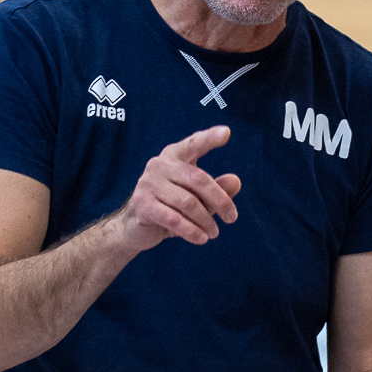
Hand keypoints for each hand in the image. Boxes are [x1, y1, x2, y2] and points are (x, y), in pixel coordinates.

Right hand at [116, 126, 241, 250]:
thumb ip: (215, 189)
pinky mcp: (143, 205)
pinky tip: (201, 238)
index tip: (227, 132)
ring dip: (206, 220)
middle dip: (220, 200)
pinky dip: (191, 231)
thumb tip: (236, 181)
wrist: (135, 227)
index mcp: (174, 156)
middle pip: (198, 179)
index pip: (194, 144)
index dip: (209, 138)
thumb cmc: (171, 207)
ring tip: (214, 233)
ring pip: (188, 202)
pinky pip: (174, 219)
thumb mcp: (196, 197)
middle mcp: (159, 165)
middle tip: (232, 218)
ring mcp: (148, 184)